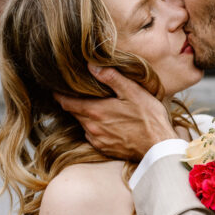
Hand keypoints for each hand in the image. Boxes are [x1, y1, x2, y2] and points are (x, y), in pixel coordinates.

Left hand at [55, 66, 176, 160]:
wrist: (158, 146)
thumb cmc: (149, 118)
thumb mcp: (132, 91)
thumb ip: (111, 77)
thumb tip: (91, 65)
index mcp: (96, 111)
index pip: (67, 103)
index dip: (59, 95)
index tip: (55, 89)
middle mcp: (92, 127)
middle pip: (75, 113)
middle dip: (74, 104)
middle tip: (79, 95)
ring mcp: (98, 140)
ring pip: (84, 125)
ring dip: (87, 117)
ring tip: (98, 109)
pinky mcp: (105, 149)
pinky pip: (93, 136)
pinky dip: (96, 129)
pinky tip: (108, 124)